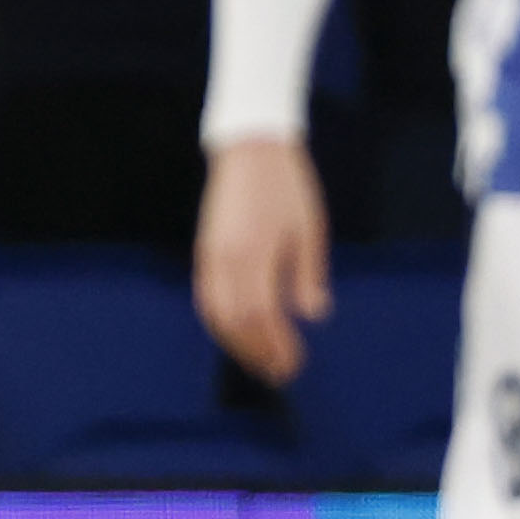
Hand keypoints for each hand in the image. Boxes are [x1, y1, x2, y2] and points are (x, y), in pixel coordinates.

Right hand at [194, 136, 328, 382]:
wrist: (250, 146)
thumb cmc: (287, 186)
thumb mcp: (310, 228)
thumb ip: (309, 274)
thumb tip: (314, 316)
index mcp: (255, 253)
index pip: (262, 315)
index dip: (277, 345)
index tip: (296, 363)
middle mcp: (226, 259)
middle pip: (235, 322)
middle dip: (257, 352)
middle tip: (281, 372)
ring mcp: (210, 255)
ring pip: (216, 314)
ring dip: (237, 344)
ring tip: (260, 361)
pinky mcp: (205, 251)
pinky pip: (206, 298)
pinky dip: (221, 324)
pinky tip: (239, 334)